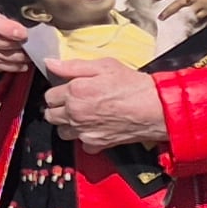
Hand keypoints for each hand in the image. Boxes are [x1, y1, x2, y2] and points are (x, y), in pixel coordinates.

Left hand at [40, 57, 169, 152]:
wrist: (157, 108)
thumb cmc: (134, 86)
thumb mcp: (105, 66)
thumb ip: (73, 66)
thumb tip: (50, 63)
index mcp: (75, 92)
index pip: (49, 96)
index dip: (58, 92)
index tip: (67, 91)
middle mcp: (75, 113)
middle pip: (50, 115)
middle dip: (59, 108)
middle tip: (74, 103)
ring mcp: (84, 131)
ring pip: (62, 131)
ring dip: (68, 124)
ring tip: (83, 115)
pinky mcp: (96, 143)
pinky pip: (81, 144)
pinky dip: (85, 138)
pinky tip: (95, 127)